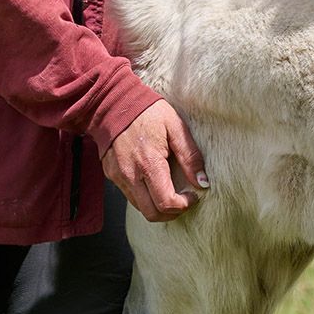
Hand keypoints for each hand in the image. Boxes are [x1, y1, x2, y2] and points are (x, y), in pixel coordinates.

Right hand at [102, 99, 207, 221]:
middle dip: (171, 213)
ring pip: (139, 207)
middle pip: (152, 214)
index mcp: (149, 163)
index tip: (192, 195)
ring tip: (168, 189)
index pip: (166, 203)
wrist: (113, 100)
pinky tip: (151, 179)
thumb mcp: (174, 126)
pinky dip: (143, 194)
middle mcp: (130, 174)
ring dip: (156, 205)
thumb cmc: (147, 111)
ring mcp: (118, 175)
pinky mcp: (111, 173)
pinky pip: (129, 194)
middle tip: (182, 200)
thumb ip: (190, 156)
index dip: (184, 205)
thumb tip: (202, 182)